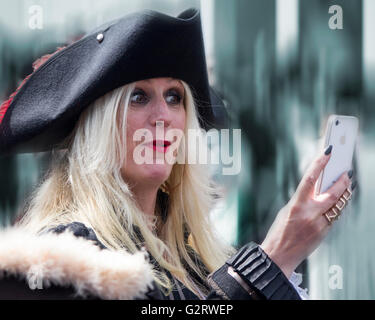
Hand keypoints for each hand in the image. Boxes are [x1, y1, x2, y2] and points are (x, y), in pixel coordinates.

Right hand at [260, 146, 352, 278]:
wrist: (279, 255)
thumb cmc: (279, 233)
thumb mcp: (287, 210)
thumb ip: (301, 199)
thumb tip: (314, 189)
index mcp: (296, 205)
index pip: (310, 179)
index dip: (319, 163)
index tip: (327, 153)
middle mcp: (309, 214)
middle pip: (333, 193)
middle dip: (342, 182)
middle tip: (346, 174)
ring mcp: (319, 224)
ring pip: (338, 205)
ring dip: (343, 195)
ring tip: (344, 187)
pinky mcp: (324, 233)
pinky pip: (334, 217)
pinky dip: (336, 209)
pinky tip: (335, 205)